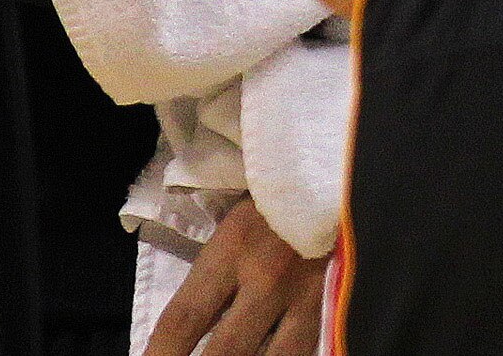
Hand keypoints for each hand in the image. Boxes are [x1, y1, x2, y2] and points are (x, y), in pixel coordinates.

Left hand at [151, 197, 326, 355]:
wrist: (344, 166)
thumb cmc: (278, 193)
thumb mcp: (234, 220)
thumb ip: (212, 271)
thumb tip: (185, 330)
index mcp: (231, 247)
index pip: (182, 319)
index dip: (159, 355)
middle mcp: (267, 277)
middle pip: (224, 352)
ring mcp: (308, 293)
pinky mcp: (338, 299)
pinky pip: (309, 349)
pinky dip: (288, 355)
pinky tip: (272, 354)